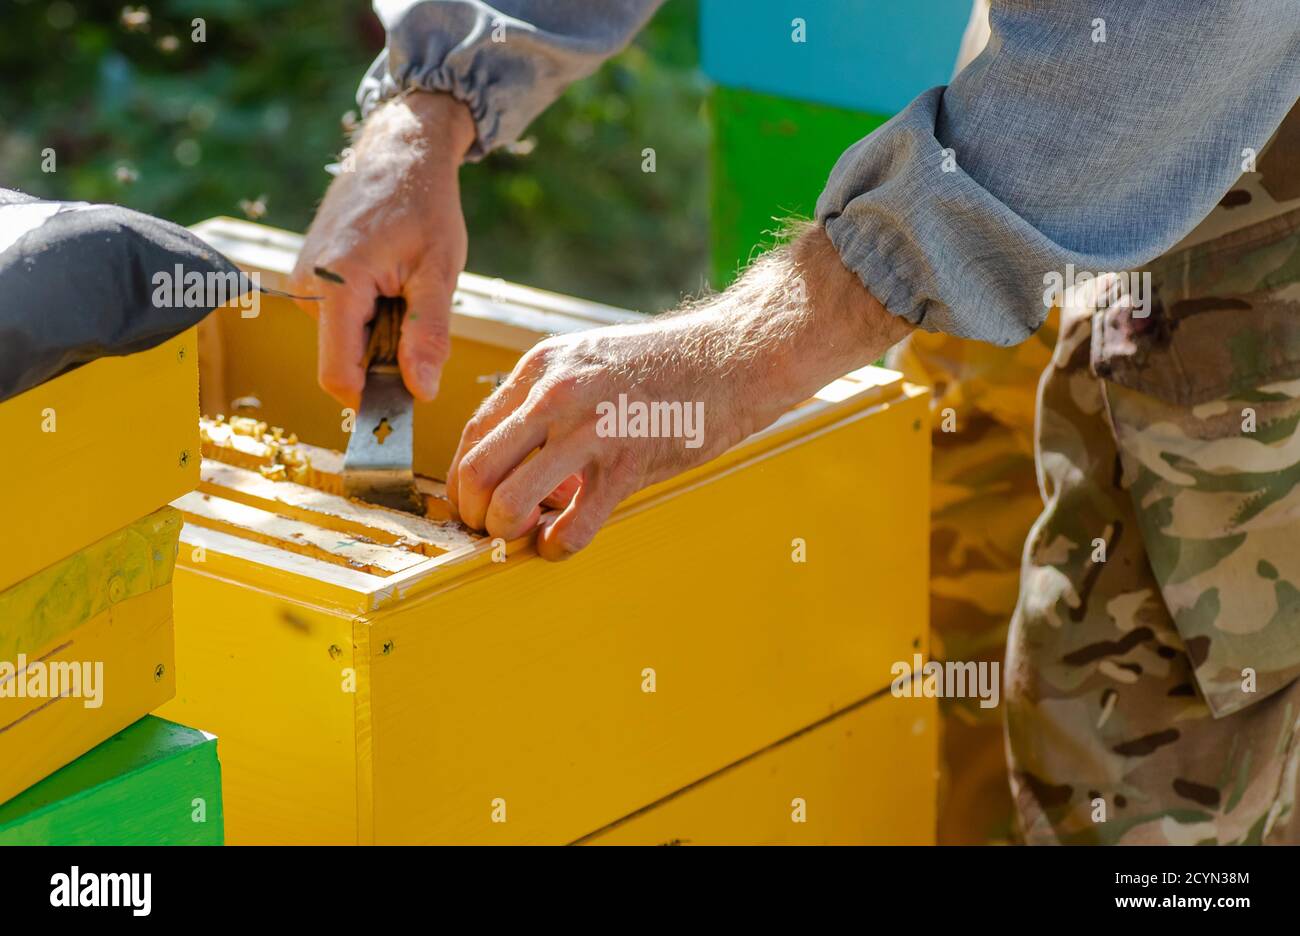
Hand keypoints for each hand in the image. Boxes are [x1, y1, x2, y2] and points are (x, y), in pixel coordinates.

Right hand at [290, 92, 475, 408]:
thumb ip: (428, 335)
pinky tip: (391, 280)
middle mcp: (308, 286)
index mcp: (336, 286)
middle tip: (420, 314)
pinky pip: (342, 318)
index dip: (372, 398)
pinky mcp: (311, 275)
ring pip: (346, 340)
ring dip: (382, 332)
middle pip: (345, 360)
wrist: (398, 149)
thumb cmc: (423, 203)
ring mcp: (305, 280)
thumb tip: (421, 392)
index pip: (338, 375)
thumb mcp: (438, 271)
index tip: (407, 402)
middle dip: (386, 357)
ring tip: (406, 287)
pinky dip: (371, 314)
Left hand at [446, 225, 911, 558]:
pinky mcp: (627, 463)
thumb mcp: (587, 362)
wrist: (732, 358)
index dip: (463, 481)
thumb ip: (544, 403)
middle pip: (477, 471)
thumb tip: (512, 460)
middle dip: (473, 514)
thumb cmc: (662, 366)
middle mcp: (555, 395)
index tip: (472, 504)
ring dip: (506, 533)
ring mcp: (590, 428)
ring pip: (509, 501)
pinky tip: (561, 542)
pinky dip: (557, 547)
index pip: (472, 435)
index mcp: (540, 368)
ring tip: (524, 536)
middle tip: (489, 529)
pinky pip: (572, 526)